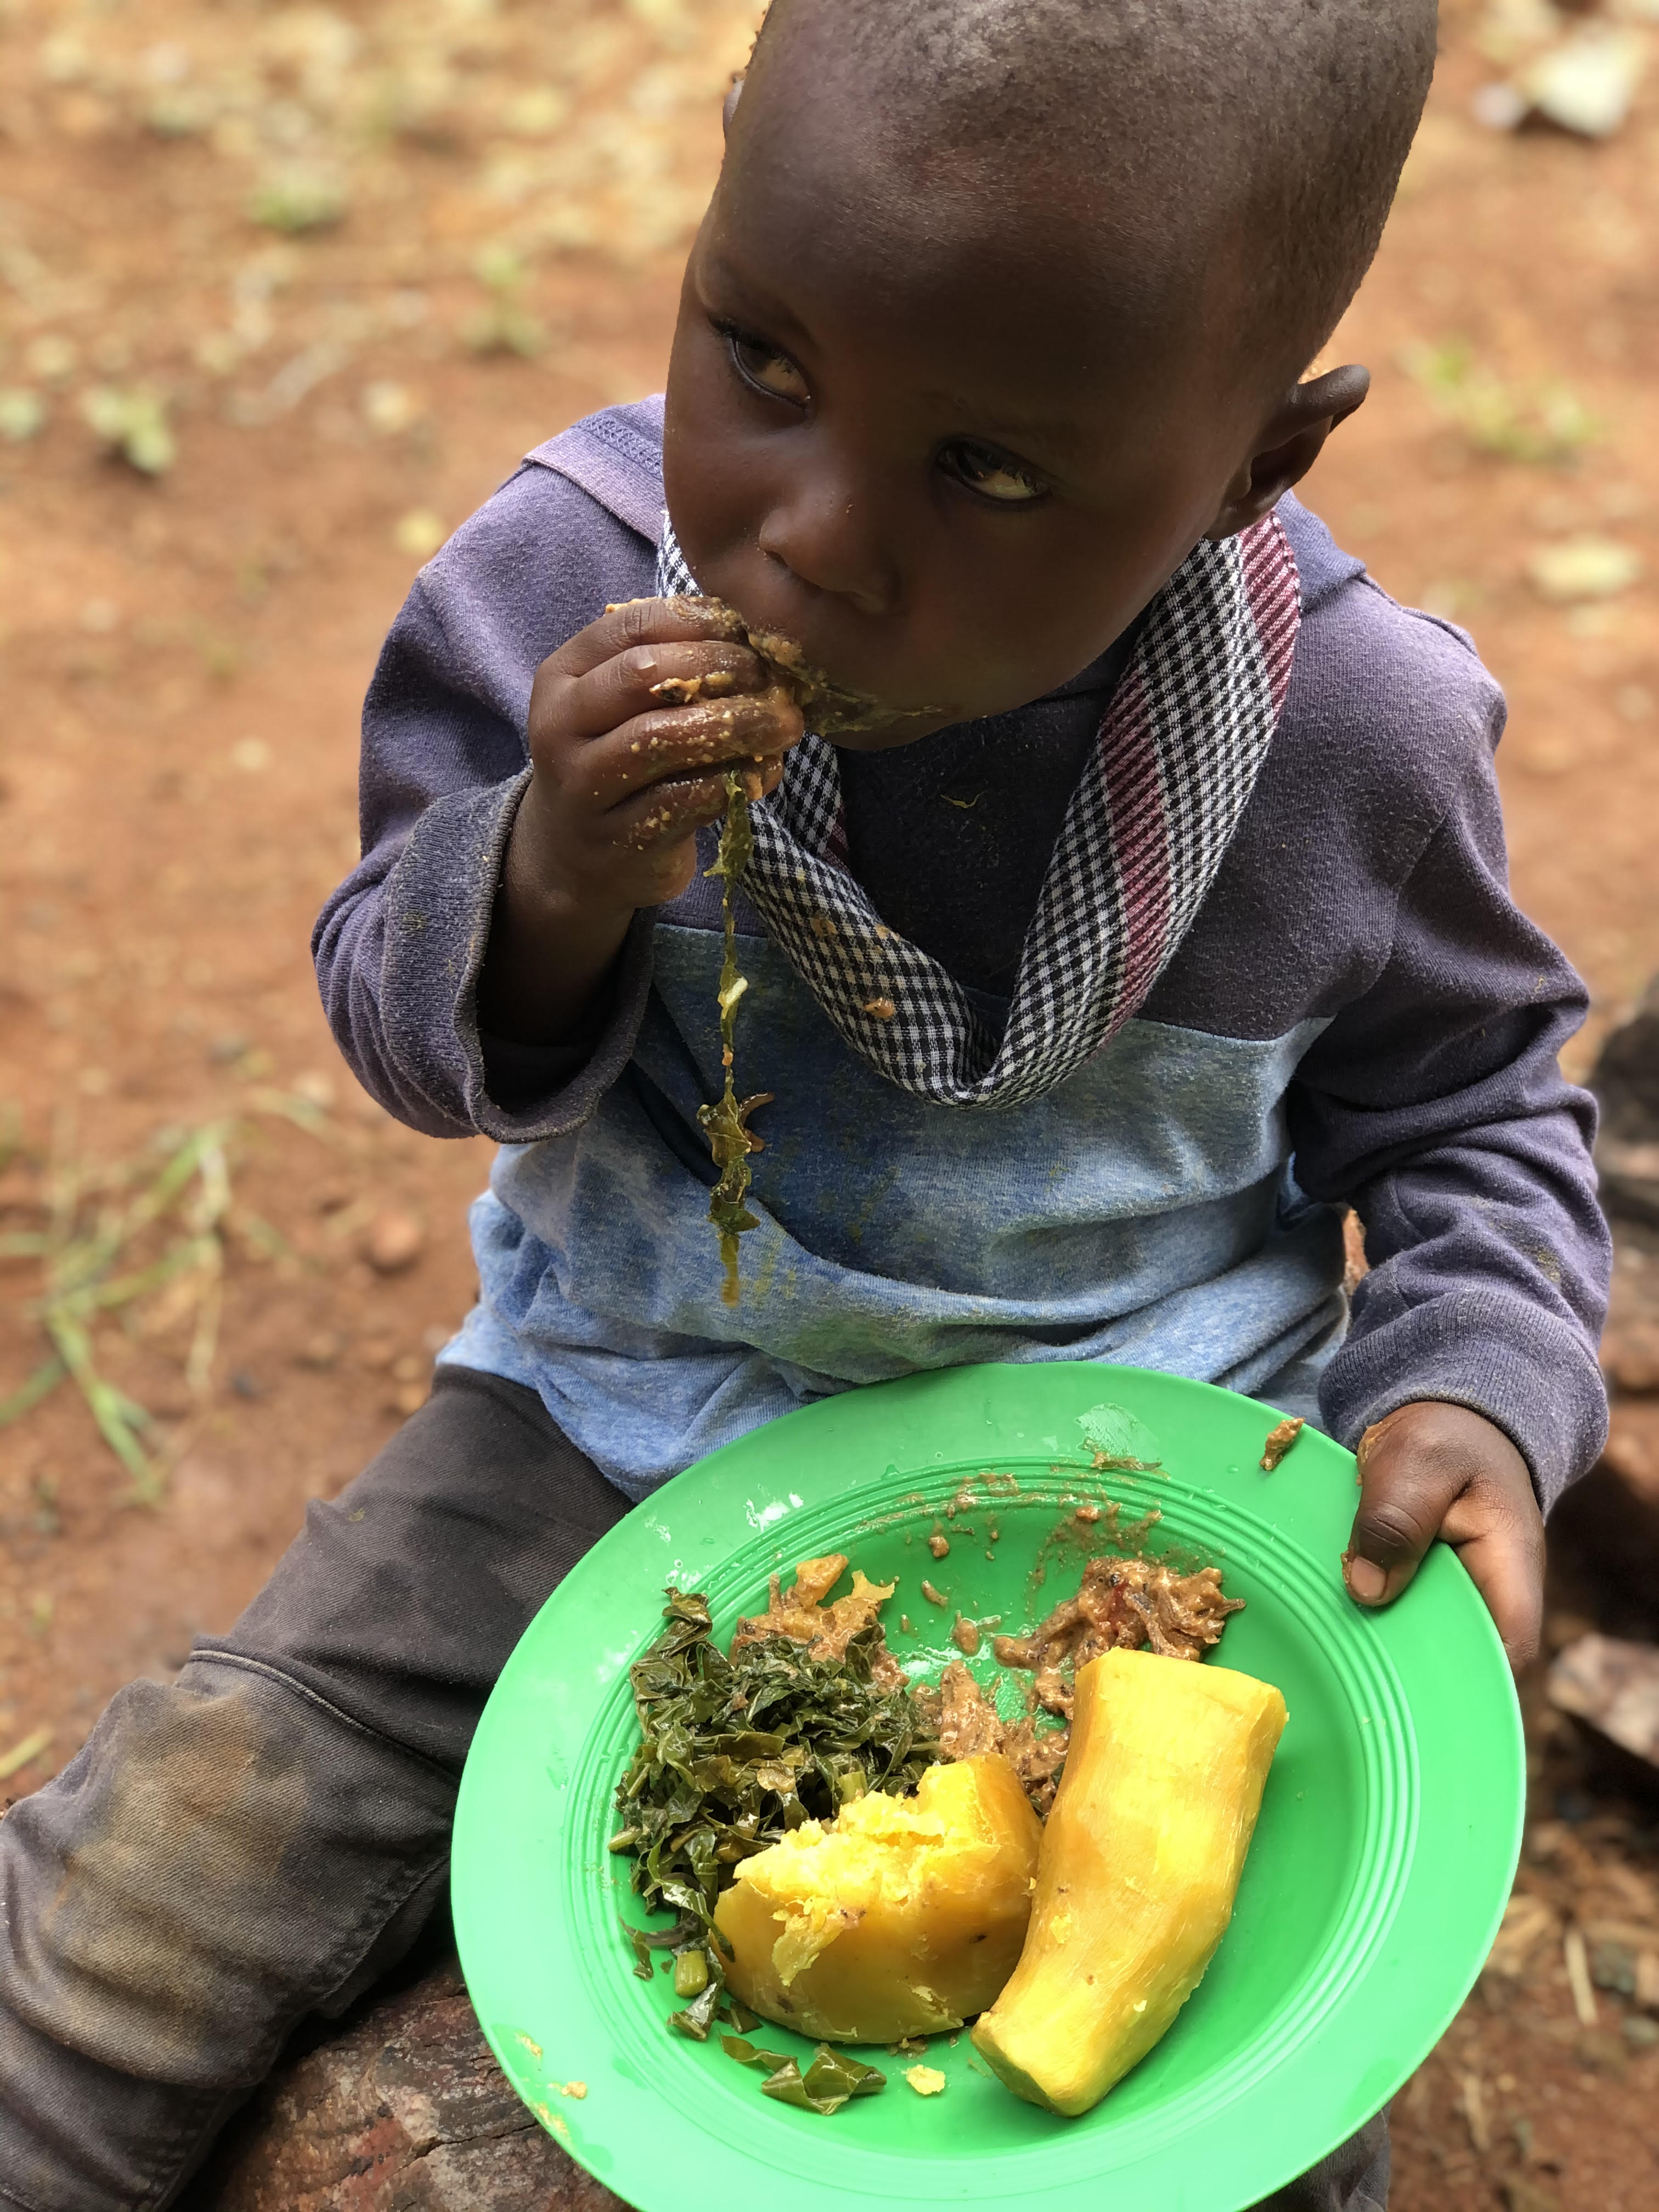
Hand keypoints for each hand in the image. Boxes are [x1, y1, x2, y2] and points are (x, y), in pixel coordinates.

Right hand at [480, 598, 802, 1042]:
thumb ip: (684, 668)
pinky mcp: (609, 843)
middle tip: (788, 687)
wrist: (567, 862)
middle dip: (731, 677)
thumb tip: (776, 638)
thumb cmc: (622, 768)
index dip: (709, 627)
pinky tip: (762, 783)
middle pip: (652, 678)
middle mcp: (559, 723)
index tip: (763, 639)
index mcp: (564, 672)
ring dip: (737, 730)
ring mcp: (577, 786)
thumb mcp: (633, 707)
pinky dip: (730, 788)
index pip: (640, 625)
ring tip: (788, 730)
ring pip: (664, 739)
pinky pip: (680, 804)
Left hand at [1342, 1401, 1543, 1669]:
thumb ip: (1396, 1518)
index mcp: (1510, 1568)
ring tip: (1337, 1656)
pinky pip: (1402, 1618)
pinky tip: (1335, 1625)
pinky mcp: (1425, 1590)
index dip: (1472, 1682)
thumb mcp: (1418, 1461)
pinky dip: (1373, 1621)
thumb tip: (1367, 1590)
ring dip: (1387, 1646)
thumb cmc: (1443, 1438)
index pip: (1511, 1648)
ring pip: (1428, 1643)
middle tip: (1356, 1677)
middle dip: (1415, 1673)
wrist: (1443, 1419)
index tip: (1418, 1696)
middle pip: (1463, 1659)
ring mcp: (1458, 1596)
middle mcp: (1491, 1595)